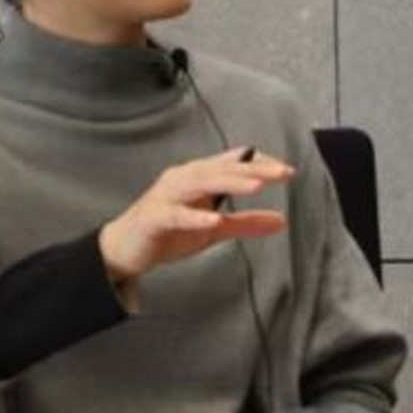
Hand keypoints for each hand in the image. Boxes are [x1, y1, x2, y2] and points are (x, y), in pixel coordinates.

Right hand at [99, 147, 293, 282]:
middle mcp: (183, 178)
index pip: (233, 162)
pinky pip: (175, 214)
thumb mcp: (214, 229)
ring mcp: (166, 195)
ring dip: (229, 183)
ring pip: (200, 182)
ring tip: (256, 186)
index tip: (287, 171)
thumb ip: (245, 223)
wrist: (125, 249)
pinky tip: (214, 220)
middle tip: (283, 173)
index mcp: (198, 176)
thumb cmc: (169, 232)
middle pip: (221, 168)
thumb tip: (282, 221)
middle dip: (253, 170)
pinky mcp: (154, 217)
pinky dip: (194, 216)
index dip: (260, 164)